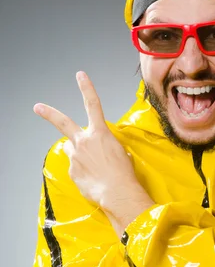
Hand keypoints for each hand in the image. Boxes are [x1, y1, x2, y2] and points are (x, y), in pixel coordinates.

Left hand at [33, 71, 153, 233]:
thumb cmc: (124, 172)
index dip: (87, 88)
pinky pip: (75, 168)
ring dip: (77, 153)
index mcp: (100, 133)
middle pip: (63, 122)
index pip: (93, 104)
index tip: (80, 75)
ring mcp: (75, 156)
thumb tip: (98, 150)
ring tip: (93, 166)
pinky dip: (83, 172)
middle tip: (37, 107)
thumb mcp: (119, 151)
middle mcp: (84, 141)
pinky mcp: (71, 171)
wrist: (118, 191)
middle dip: (49, 113)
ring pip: (71, 150)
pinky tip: (93, 179)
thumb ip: (104, 145)